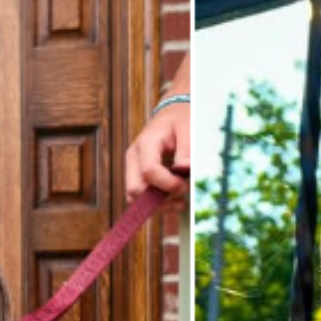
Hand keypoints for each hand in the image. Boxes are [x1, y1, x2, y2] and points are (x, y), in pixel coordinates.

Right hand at [127, 54, 189, 201]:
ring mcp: (133, 168)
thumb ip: (187, 148)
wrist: (172, 115)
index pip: (149, 171)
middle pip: (136, 189)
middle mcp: (134, 157)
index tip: (185, 185)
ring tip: (180, 200)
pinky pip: (141, 198)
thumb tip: (183, 169)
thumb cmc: (181, 119)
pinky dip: (157, 205)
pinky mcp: (137, 176)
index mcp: (146, 143)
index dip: (167, 184)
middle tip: (182, 193)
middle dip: (160, 198)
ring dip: (158, 205)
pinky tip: (175, 202)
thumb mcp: (188, 127)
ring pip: (135, 198)